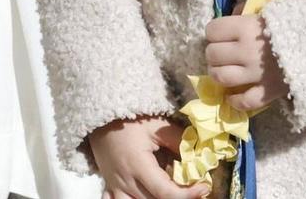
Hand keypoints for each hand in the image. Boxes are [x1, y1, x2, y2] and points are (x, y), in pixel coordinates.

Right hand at [86, 116, 204, 198]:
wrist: (101, 116)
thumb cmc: (130, 120)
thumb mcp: (157, 126)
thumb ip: (178, 140)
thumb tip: (198, 154)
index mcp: (138, 166)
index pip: (166, 192)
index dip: (188, 194)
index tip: (205, 187)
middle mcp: (126, 182)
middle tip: (196, 189)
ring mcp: (116, 187)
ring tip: (172, 192)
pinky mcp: (110, 187)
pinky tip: (146, 198)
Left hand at [203, 13, 288, 113]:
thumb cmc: (298, 22)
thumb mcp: (273, 8)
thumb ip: (250, 10)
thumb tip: (233, 13)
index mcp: (246, 27)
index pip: (212, 30)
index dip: (214, 32)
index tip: (221, 33)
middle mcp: (246, 51)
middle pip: (212, 54)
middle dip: (215, 52)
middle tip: (223, 52)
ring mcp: (256, 74)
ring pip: (221, 77)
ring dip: (219, 74)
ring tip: (226, 70)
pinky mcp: (268, 92)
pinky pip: (243, 101)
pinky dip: (235, 100)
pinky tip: (234, 95)